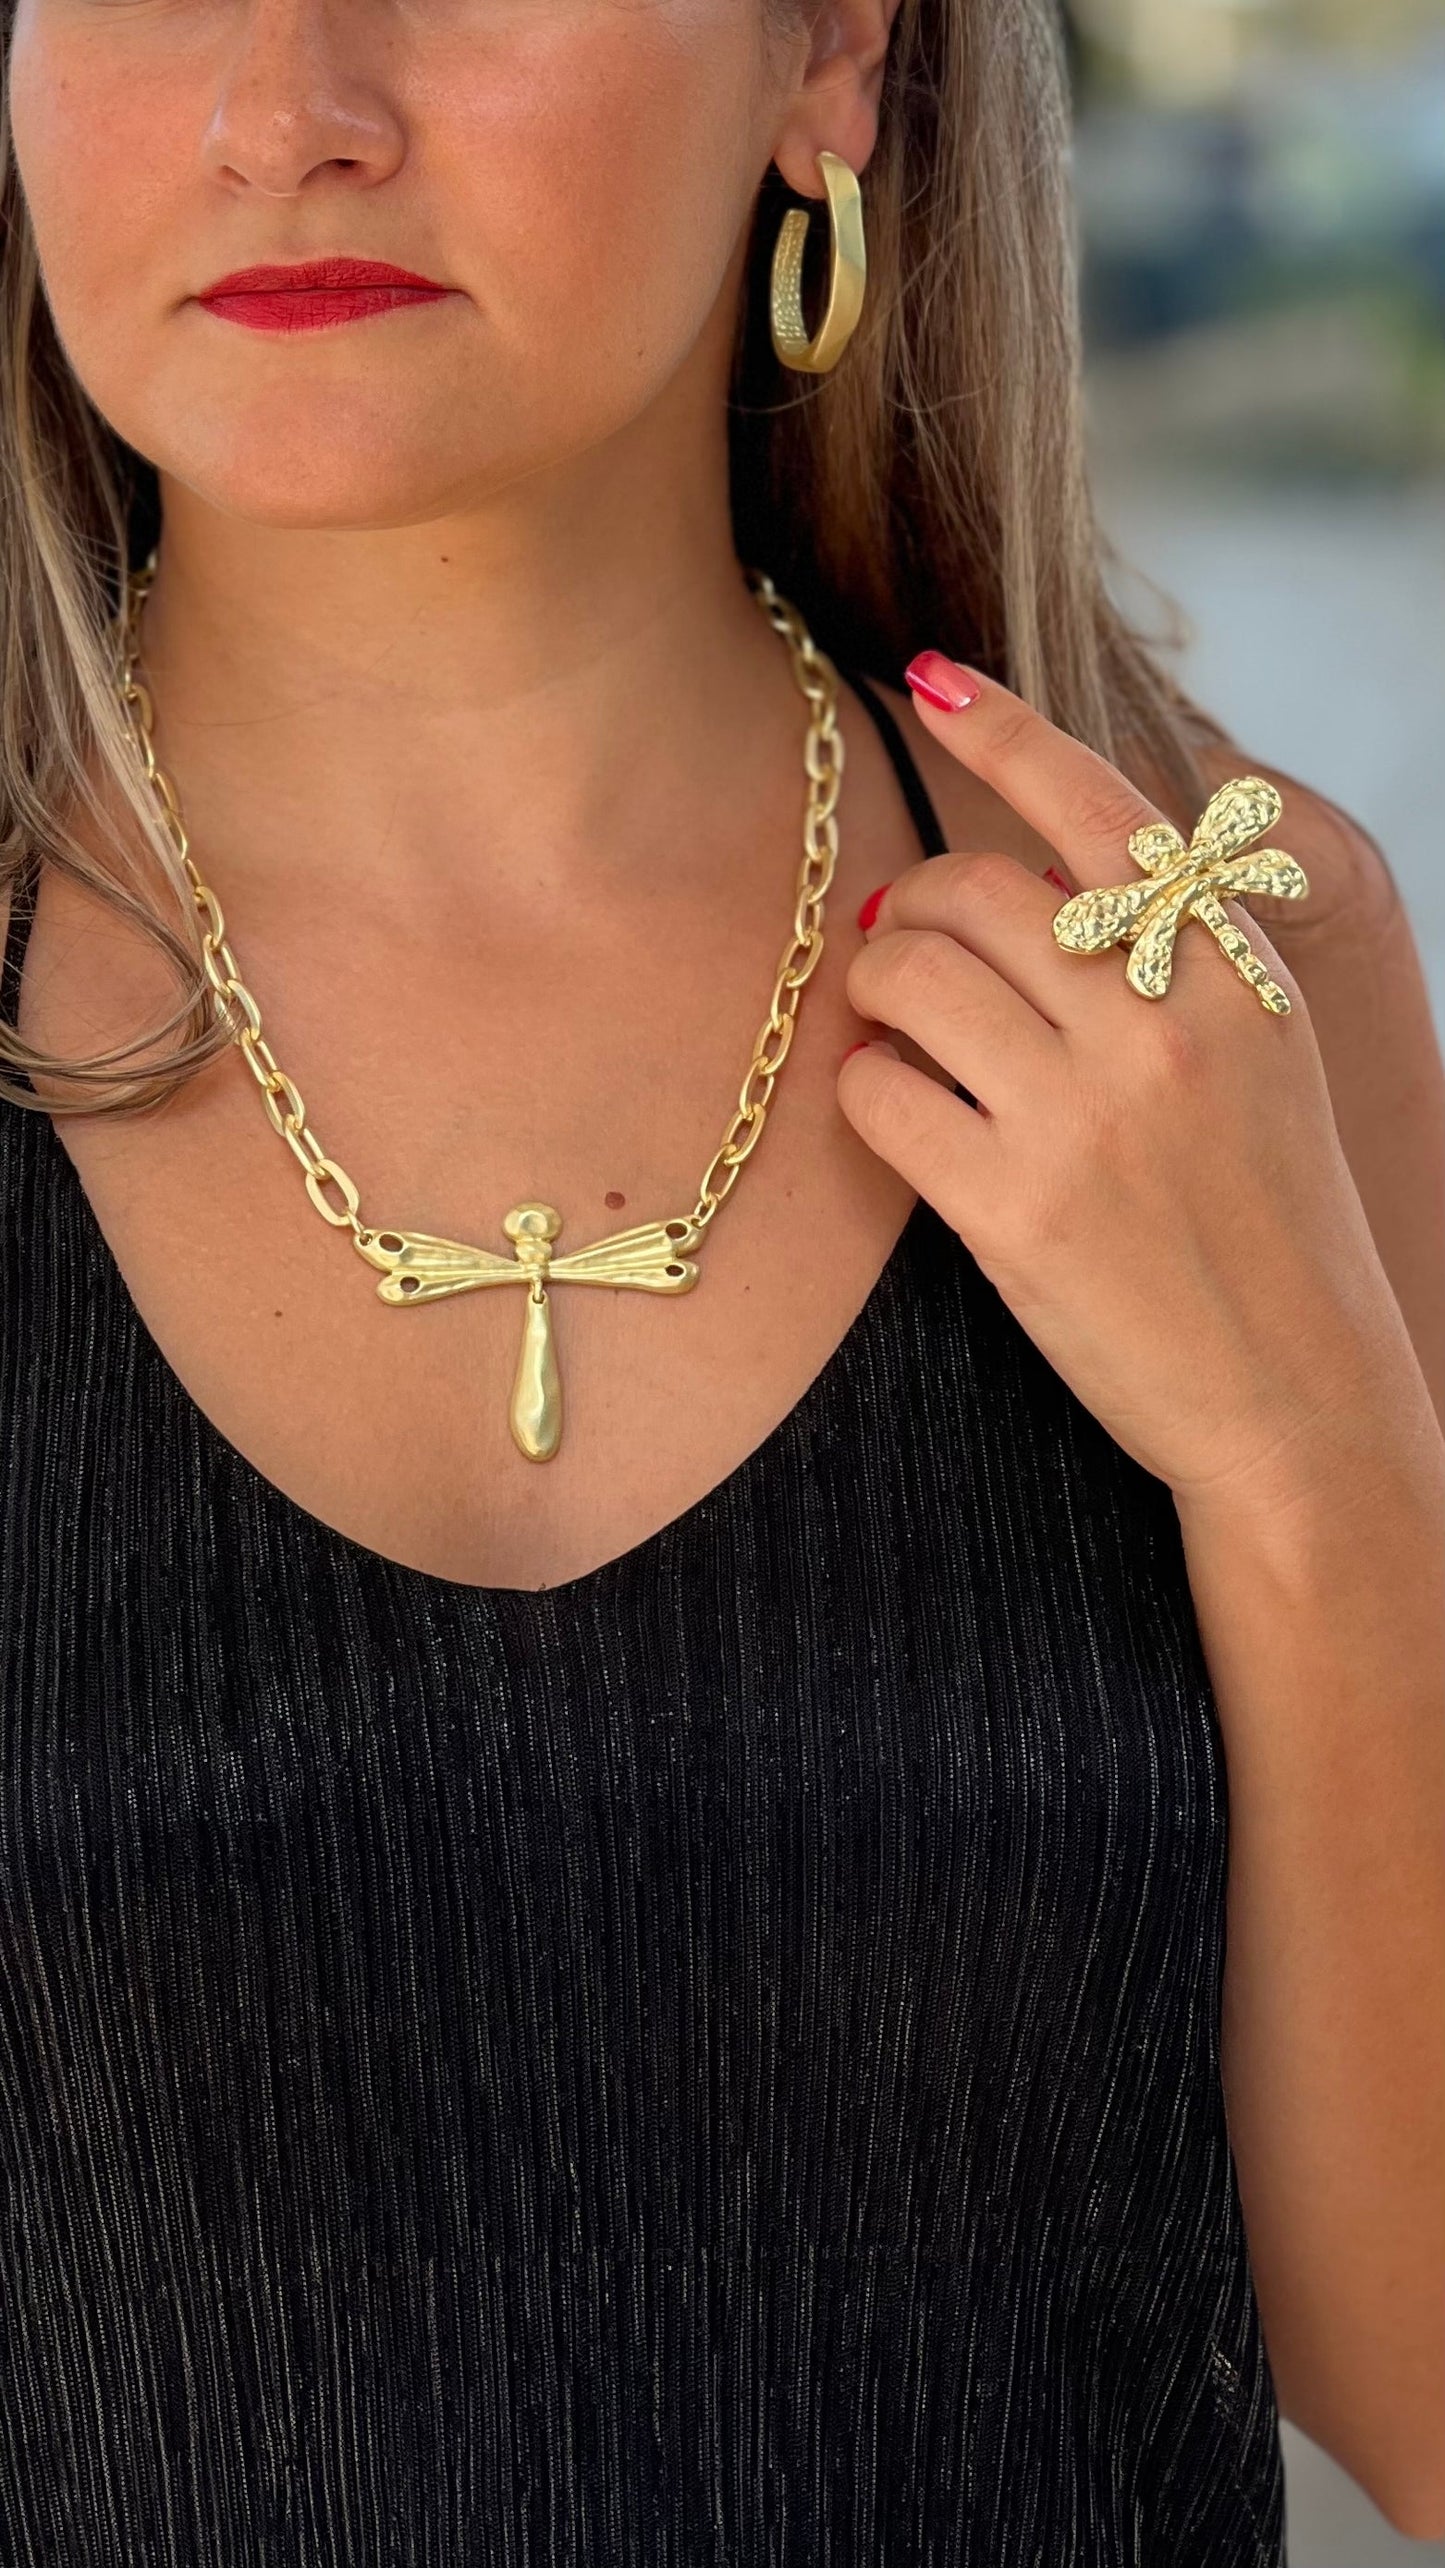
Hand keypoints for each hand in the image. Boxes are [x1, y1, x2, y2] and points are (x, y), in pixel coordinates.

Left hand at [839, 656, 1419, 1509]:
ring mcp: (1083, 1118)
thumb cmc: (1268, 1222)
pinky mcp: (1012, 1212)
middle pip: (971, 888)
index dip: (1004, 725)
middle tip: (906, 948)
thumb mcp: (1261, 1058)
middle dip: (912, 908)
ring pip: (908, 976)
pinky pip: (878, 1095)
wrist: (1299, 1394)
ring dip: (876, 992)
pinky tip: (900, 1113)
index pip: (1102, 806)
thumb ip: (1170, 961)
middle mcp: (1158, 1025)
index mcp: (1227, 973)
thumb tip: (1037, 880)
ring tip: (897, 1028)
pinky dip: (868, 1091)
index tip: (934, 679)